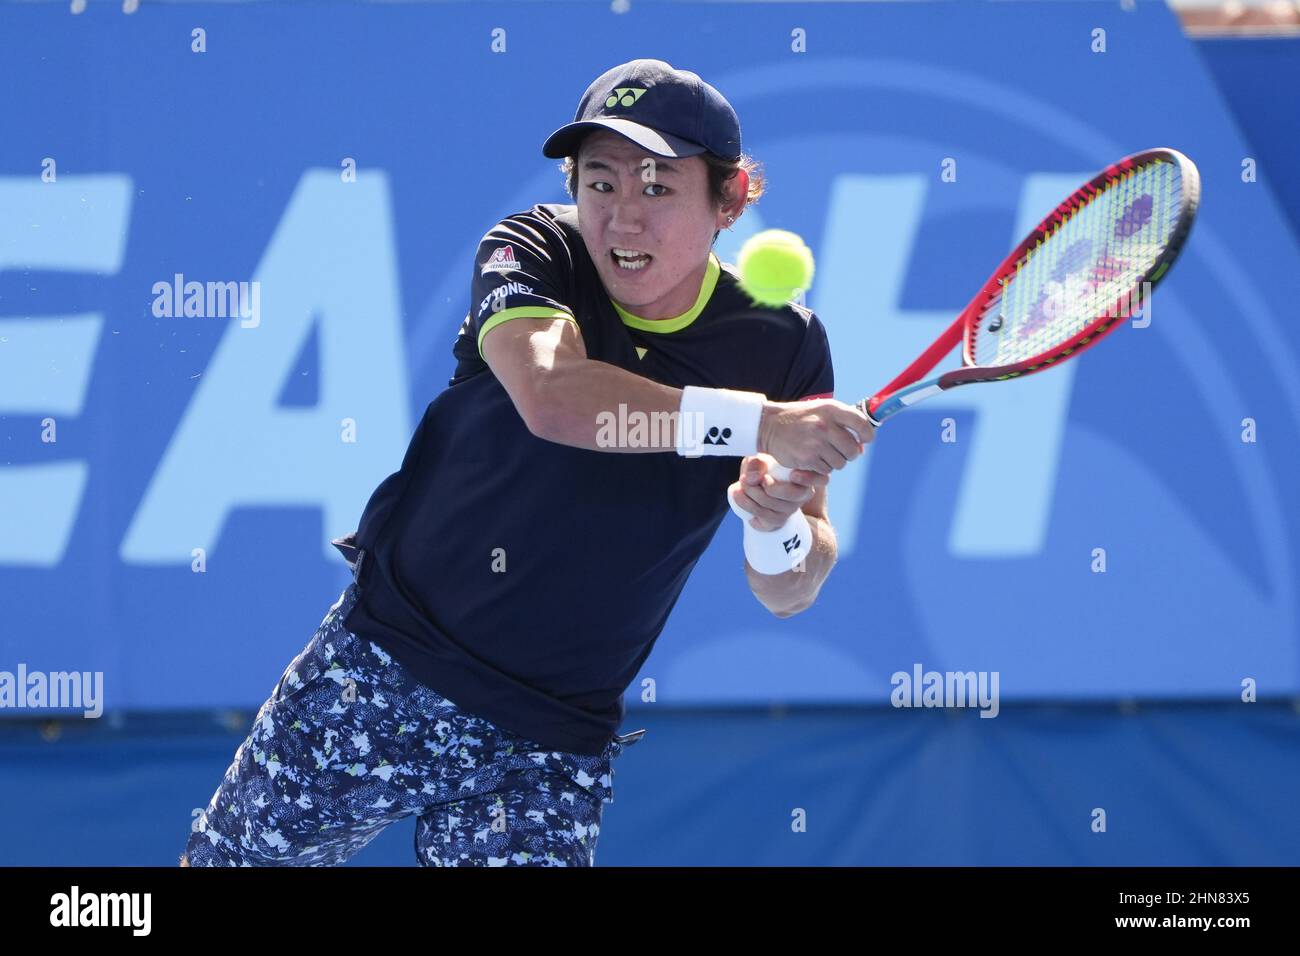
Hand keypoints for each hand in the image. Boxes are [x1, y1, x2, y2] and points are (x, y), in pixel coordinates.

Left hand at [728, 454, 828, 531]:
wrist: (754, 486)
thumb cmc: (762, 466)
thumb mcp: (759, 459)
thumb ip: (757, 463)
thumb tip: (755, 478)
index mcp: (806, 474)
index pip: (821, 479)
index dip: (809, 478)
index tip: (793, 475)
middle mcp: (803, 493)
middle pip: (793, 496)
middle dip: (769, 489)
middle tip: (746, 479)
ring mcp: (791, 509)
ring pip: (776, 508)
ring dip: (752, 498)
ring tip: (739, 485)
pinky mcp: (779, 520)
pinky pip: (765, 519)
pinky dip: (749, 508)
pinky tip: (739, 496)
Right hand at [757, 398, 873, 474]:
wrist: (769, 426)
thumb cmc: (801, 419)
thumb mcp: (821, 410)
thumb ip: (843, 423)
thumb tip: (862, 446)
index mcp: (831, 410)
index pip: (861, 424)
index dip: (867, 435)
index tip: (864, 440)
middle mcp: (824, 426)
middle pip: (853, 450)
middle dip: (849, 454)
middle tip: (839, 450)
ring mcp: (815, 443)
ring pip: (840, 463)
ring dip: (835, 462)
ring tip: (822, 453)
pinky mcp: (807, 459)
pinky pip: (826, 471)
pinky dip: (822, 468)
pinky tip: (813, 459)